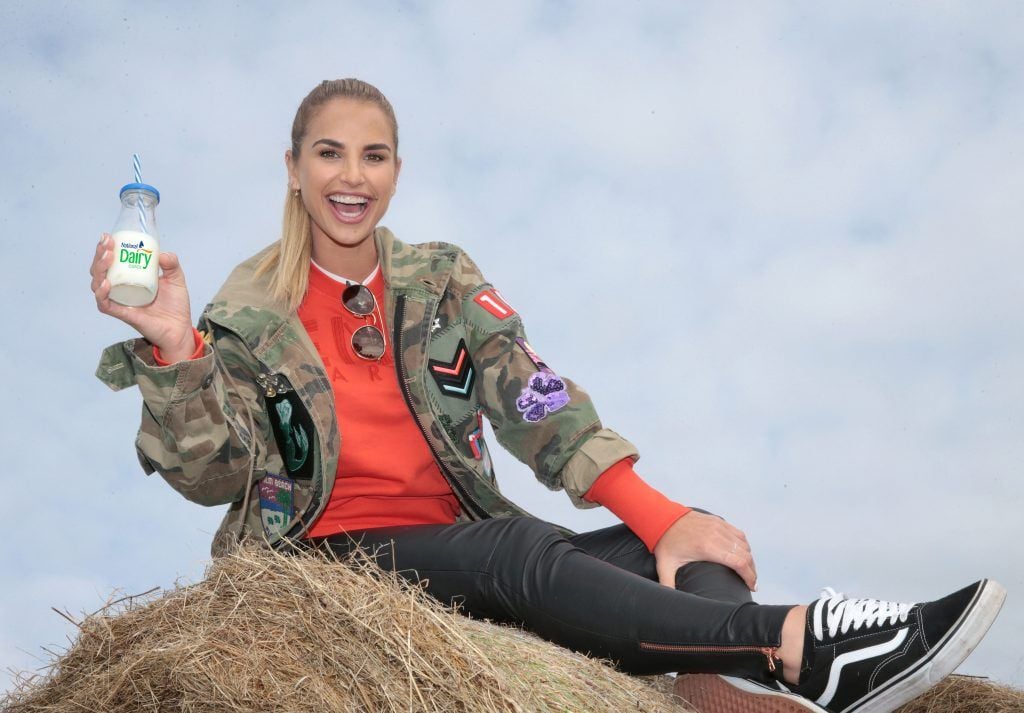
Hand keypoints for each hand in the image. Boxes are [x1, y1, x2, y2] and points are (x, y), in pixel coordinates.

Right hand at [90, 233, 194, 361]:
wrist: (180, 328)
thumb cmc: (176, 306)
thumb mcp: (176, 279)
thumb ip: (172, 264)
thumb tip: (162, 254)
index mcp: (129, 278)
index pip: (111, 262)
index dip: (105, 249)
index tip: (108, 237)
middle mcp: (120, 288)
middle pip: (99, 270)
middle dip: (99, 255)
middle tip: (108, 245)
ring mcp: (119, 301)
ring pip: (97, 284)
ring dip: (99, 269)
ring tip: (107, 258)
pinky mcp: (122, 313)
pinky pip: (104, 304)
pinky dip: (101, 293)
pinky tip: (106, 282)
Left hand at [653, 510, 757, 590]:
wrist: (661, 517)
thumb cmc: (664, 542)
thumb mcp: (665, 565)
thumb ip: (668, 585)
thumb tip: (669, 602)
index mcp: (707, 548)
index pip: (739, 562)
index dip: (750, 577)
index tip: (752, 587)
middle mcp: (716, 535)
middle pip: (745, 555)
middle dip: (752, 571)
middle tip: (752, 583)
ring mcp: (719, 526)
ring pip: (744, 544)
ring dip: (749, 559)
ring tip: (748, 572)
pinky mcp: (718, 521)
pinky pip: (738, 534)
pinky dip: (744, 546)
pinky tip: (743, 555)